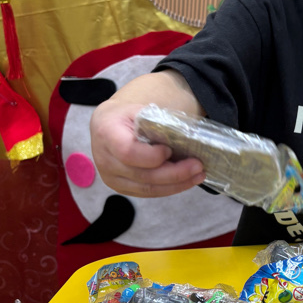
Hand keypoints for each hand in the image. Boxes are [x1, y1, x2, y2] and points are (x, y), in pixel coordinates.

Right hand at [90, 73, 204, 197]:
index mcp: (107, 132)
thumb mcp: (140, 109)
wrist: (109, 124)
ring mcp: (111, 176)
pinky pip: (147, 193)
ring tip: (198, 175)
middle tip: (198, 166)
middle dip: (175, 173)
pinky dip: (169, 188)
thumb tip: (184, 138)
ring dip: (177, 184)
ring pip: (147, 189)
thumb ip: (157, 122)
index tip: (170, 150)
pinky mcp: (120, 187)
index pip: (128, 152)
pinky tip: (186, 181)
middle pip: (143, 175)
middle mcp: (104, 159)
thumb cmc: (128, 115)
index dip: (152, 156)